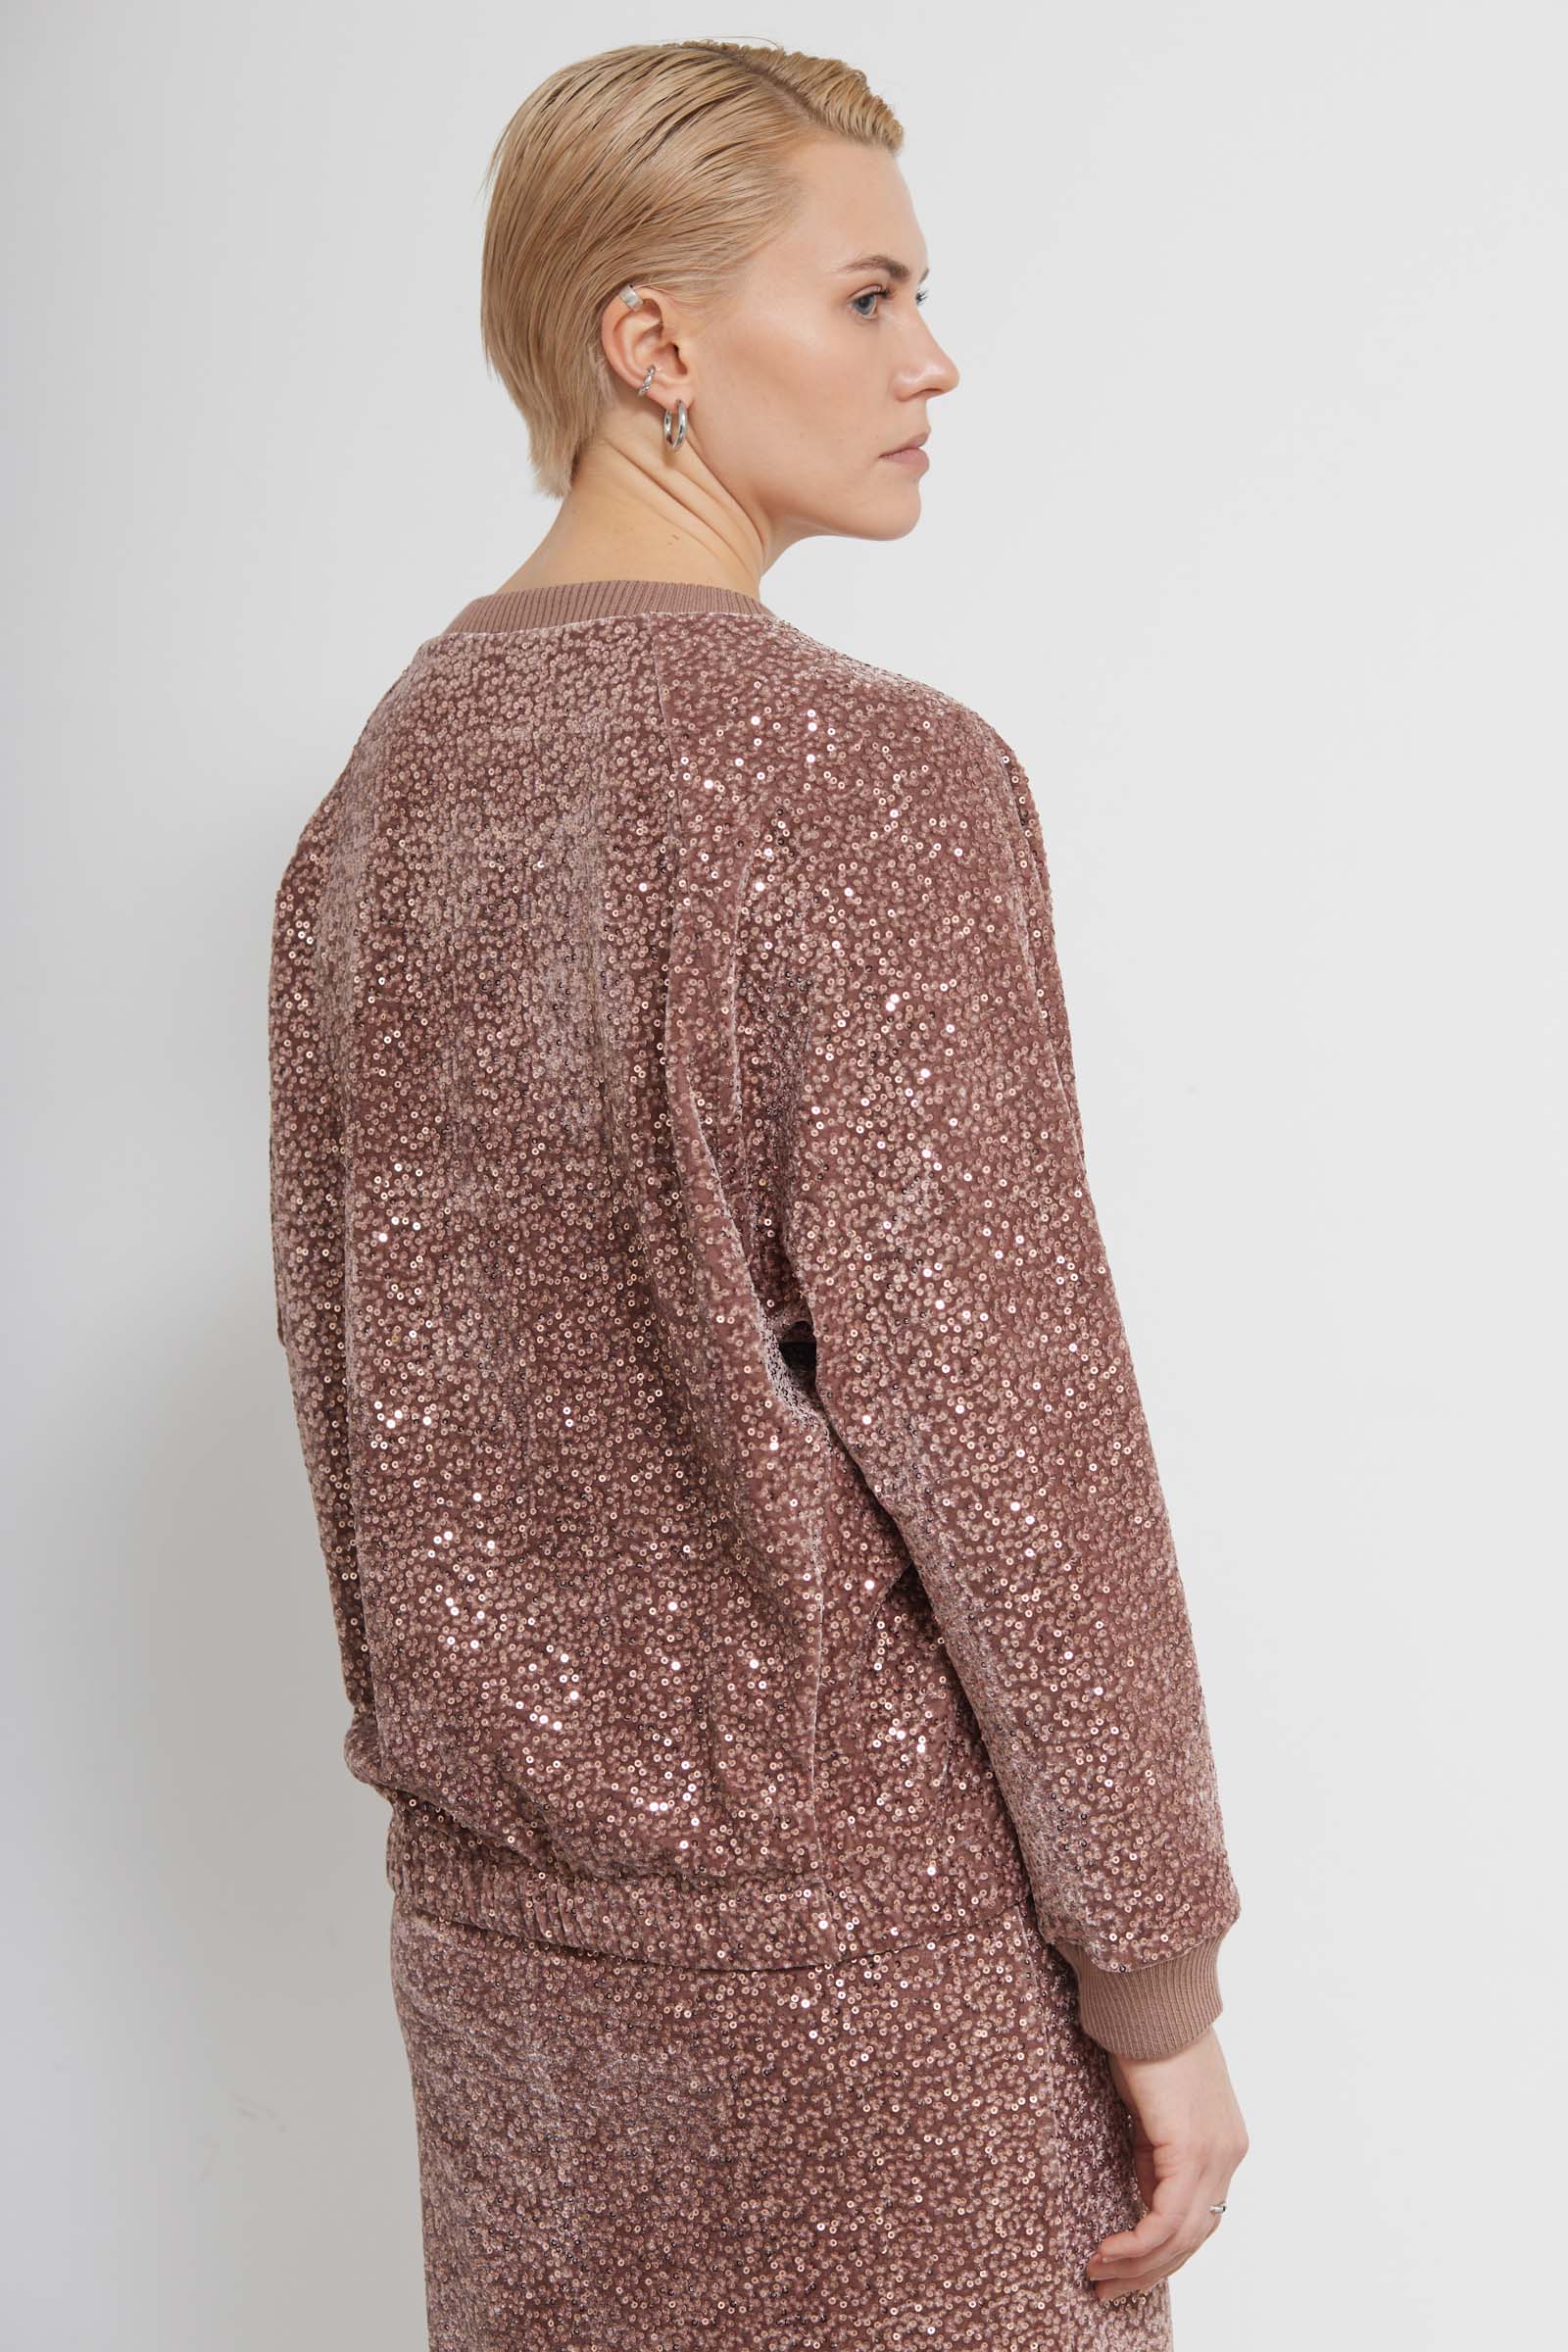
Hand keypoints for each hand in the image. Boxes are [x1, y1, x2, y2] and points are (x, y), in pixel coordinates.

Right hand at [1085, 2026, 1247, 2303]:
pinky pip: (1166, 2219)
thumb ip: (1156, 2152)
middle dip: (1147, 2271)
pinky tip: (1108, 2250)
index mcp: (1224, 2144)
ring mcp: (1216, 2154)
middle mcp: (1228, 2155)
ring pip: (1181, 2237)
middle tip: (1107, 2287)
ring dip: (1136, 2265)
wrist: (1150, 1999)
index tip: (1122, 2266)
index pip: (1198, 2218)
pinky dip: (1137, 2244)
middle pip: (1193, 2237)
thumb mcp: (1154, 2110)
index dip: (1161, 2251)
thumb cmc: (1145, 2040)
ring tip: (1098, 2275)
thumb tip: (1143, 2191)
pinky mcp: (1192, 2150)